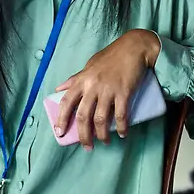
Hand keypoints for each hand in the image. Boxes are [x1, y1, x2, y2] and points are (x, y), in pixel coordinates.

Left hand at [52, 30, 161, 149]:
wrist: (134, 47)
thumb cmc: (112, 56)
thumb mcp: (90, 65)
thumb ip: (75, 78)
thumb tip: (59, 89)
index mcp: (82, 80)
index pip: (67, 102)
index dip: (62, 119)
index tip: (60, 132)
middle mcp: (93, 86)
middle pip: (83, 116)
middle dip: (83, 135)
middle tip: (86, 146)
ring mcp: (108, 90)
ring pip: (101, 119)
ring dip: (102, 135)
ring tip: (104, 141)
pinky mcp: (124, 92)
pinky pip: (121, 115)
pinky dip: (121, 127)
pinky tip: (122, 133)